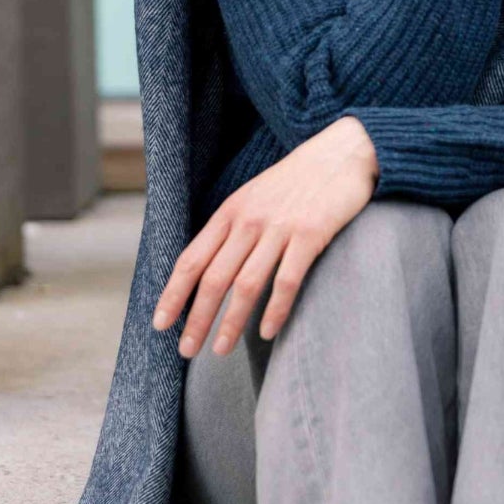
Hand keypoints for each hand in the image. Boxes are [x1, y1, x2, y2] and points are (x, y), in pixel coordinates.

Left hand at [151, 115, 379, 356]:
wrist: (343, 152)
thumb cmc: (298, 182)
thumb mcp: (255, 197)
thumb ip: (234, 229)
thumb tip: (210, 270)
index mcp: (230, 212)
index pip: (191, 259)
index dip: (173, 294)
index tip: (160, 324)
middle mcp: (249, 220)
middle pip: (213, 278)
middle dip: (196, 319)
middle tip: (187, 351)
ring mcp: (279, 227)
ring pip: (245, 284)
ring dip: (230, 322)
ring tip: (220, 349)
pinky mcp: (310, 234)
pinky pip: (286, 280)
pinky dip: (274, 309)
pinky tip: (266, 332)